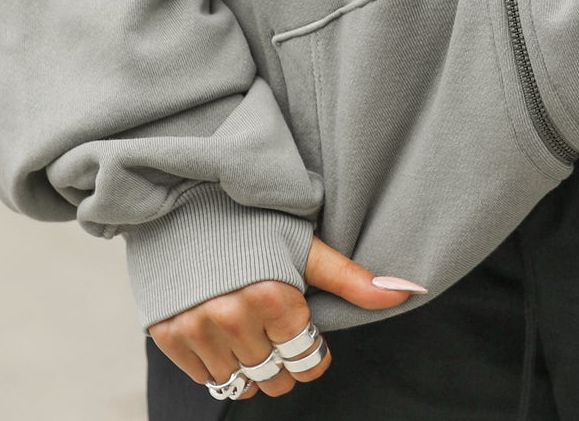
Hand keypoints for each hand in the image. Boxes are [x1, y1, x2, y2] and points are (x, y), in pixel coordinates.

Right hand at [147, 232, 426, 398]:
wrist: (183, 196)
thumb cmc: (250, 216)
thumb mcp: (304, 243)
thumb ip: (352, 278)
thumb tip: (410, 292)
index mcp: (272, 295)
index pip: (308, 359)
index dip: (313, 345)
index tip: (304, 325)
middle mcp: (232, 318)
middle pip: (276, 377)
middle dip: (283, 356)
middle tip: (276, 323)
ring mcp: (196, 329)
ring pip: (241, 381)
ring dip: (251, 360)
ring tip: (250, 323)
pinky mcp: (168, 335)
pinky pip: (205, 376)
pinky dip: (218, 361)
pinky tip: (223, 328)